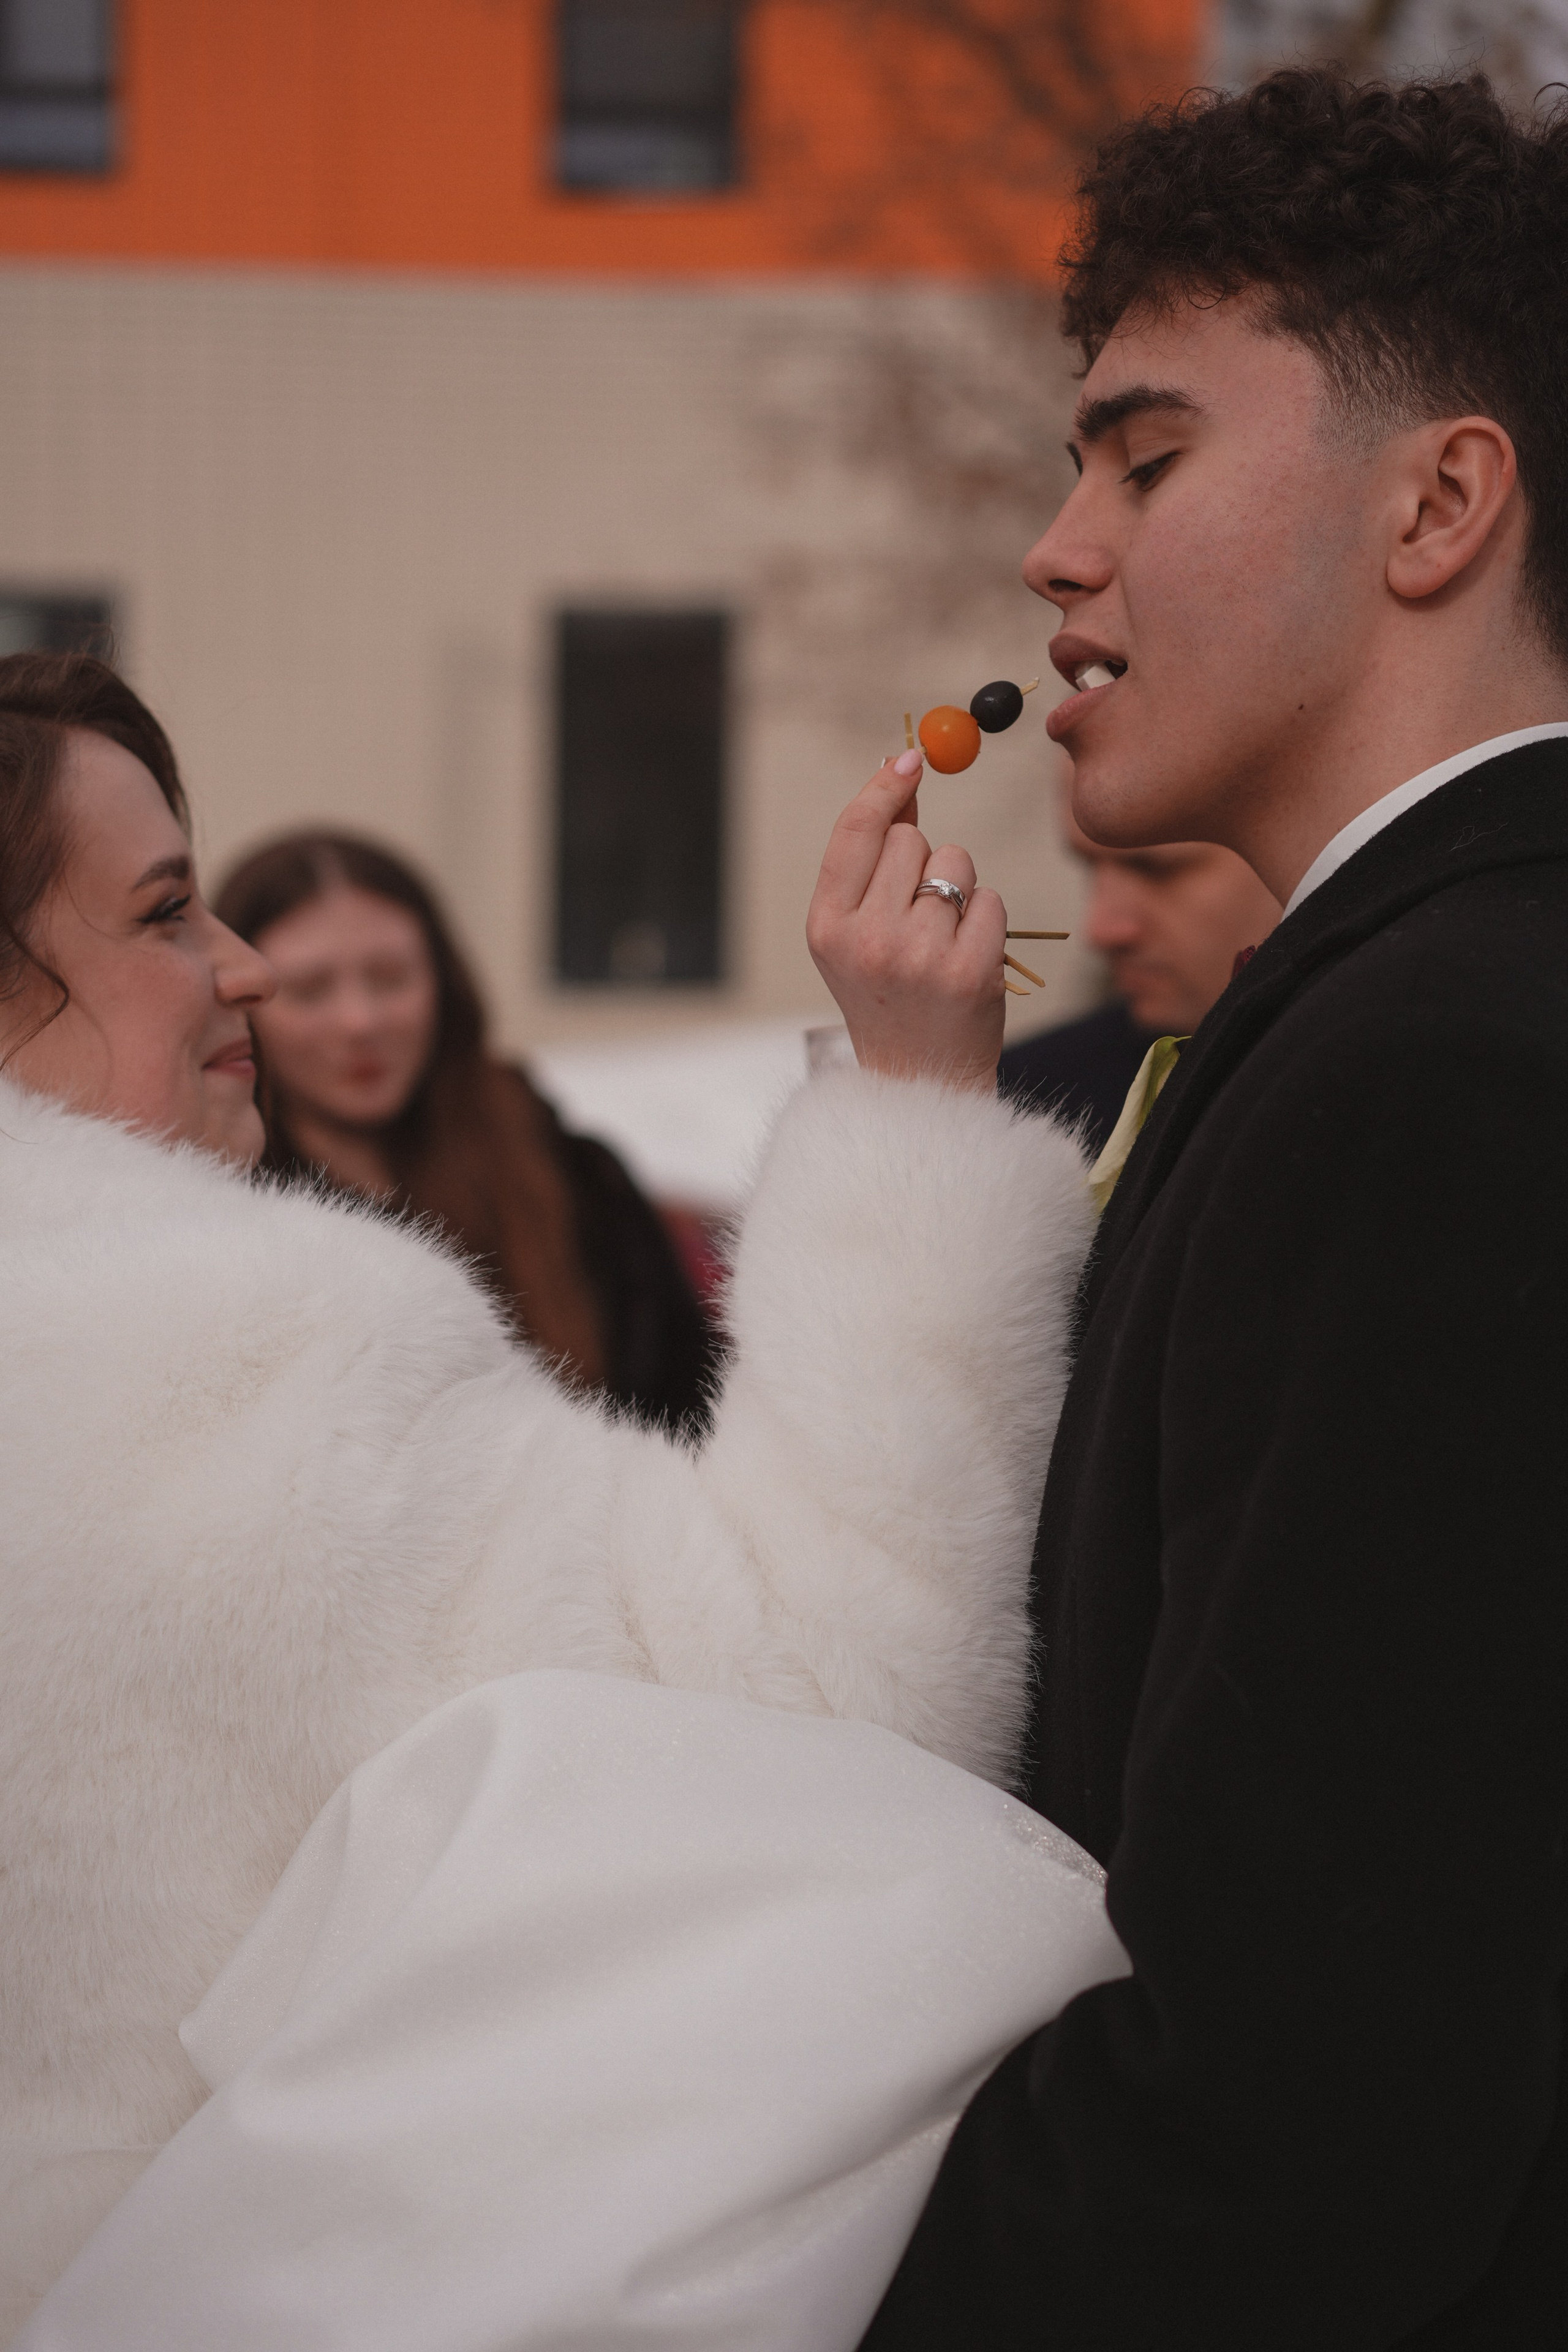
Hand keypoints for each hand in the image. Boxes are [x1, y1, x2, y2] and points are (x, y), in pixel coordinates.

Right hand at [806, 750, 1006, 1094]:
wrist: (918, 1078)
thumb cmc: (888, 995)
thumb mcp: (855, 933)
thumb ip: (869, 860)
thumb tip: (898, 776)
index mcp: (826, 926)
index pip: (855, 832)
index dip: (884, 788)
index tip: (910, 758)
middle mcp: (866, 939)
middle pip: (909, 840)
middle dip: (920, 859)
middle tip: (916, 913)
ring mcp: (918, 956)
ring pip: (955, 863)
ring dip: (958, 887)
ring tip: (942, 938)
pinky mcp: (969, 970)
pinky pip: (990, 899)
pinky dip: (986, 920)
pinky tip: (968, 957)